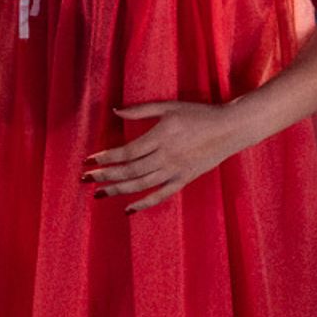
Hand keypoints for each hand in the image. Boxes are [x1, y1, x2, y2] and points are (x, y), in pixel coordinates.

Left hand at [86, 98, 247, 212]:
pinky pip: (162, 195)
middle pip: (130, 170)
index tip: (89, 161)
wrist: (231, 128)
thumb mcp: (169, 107)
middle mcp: (166, 157)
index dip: (106, 158)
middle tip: (85, 179)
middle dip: (105, 176)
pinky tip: (128, 208)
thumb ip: (141, 110)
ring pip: (142, 185)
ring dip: (118, 190)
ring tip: (99, 194)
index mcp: (160, 138)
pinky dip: (145, 203)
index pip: (126, 153)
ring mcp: (176, 170)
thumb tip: (115, 110)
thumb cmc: (199, 114)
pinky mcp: (185, 179)